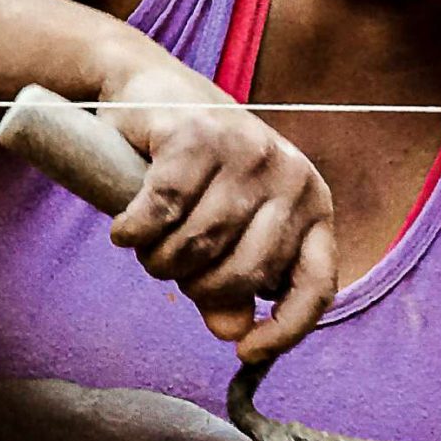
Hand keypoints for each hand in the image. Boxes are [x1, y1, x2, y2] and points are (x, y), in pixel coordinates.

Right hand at [98, 54, 337, 363]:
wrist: (149, 87)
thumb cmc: (191, 167)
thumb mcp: (222, 225)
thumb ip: (230, 282)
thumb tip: (234, 335)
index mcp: (311, 203)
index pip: (316, 284)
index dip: (285, 330)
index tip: (244, 353)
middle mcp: (289, 175)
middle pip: (246, 271)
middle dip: (197, 285)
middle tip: (169, 269)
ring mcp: (245, 151)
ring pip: (199, 242)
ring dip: (159, 259)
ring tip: (145, 245)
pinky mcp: (197, 134)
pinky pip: (162, 209)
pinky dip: (135, 231)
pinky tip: (124, 230)